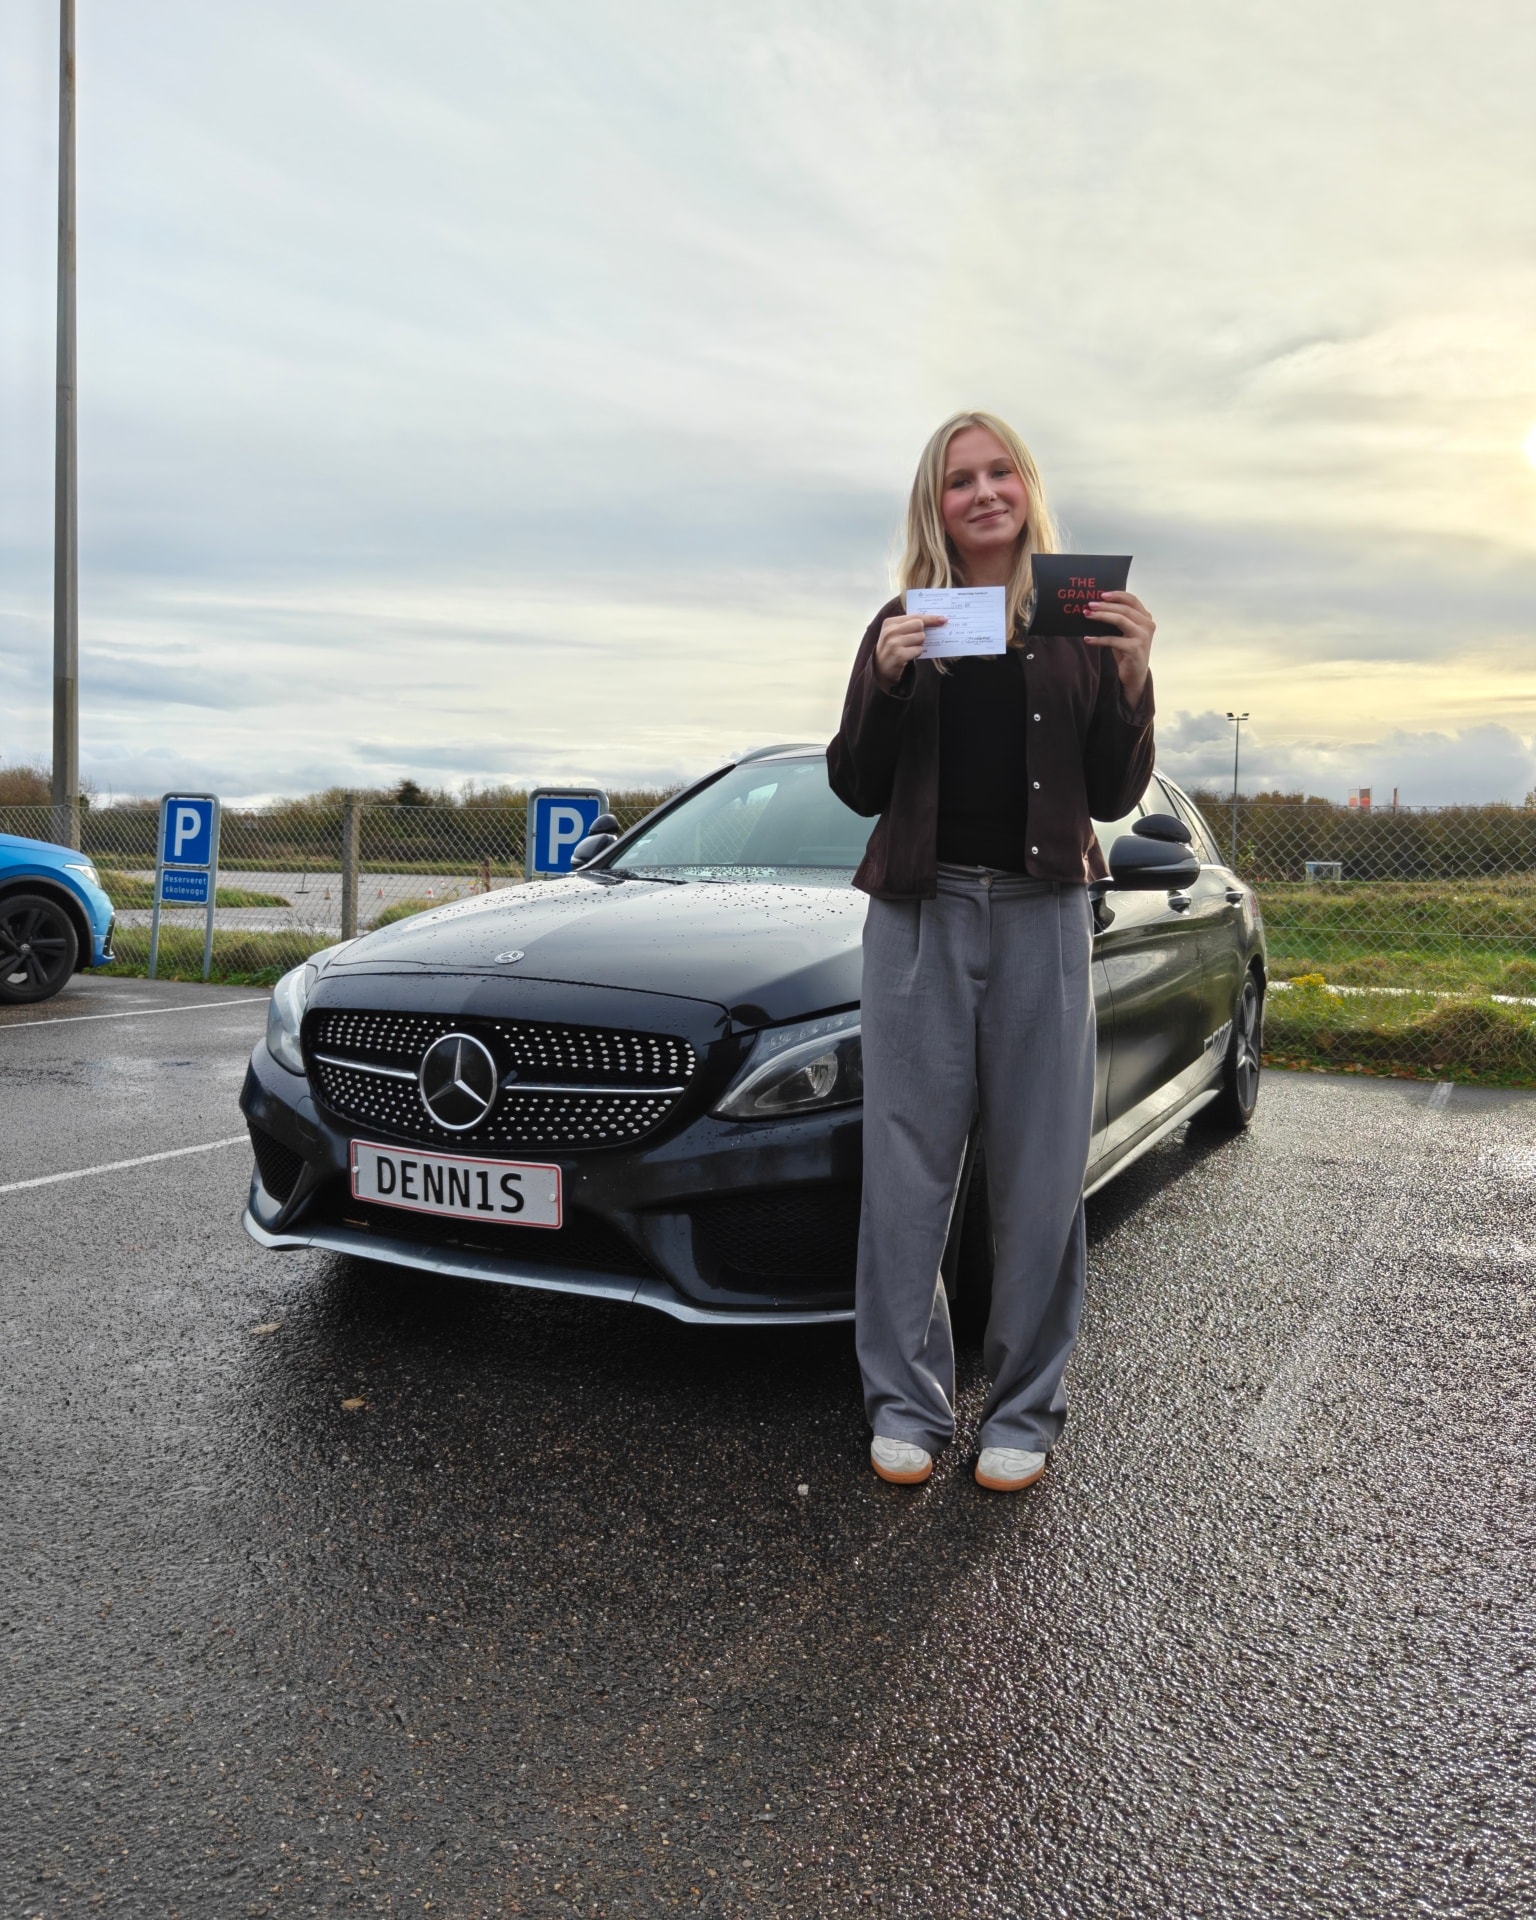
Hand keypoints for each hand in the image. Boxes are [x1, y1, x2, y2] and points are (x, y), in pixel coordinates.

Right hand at [873, 612, 944, 690]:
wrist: (880, 669)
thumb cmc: (892, 649)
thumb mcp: (895, 633)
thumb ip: (909, 625)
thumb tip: (936, 620)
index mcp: (889, 622)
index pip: (915, 616)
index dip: (930, 618)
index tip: (942, 619)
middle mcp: (890, 631)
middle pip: (919, 625)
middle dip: (921, 633)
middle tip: (913, 641)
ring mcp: (894, 643)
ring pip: (920, 637)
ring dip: (919, 645)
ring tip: (908, 649)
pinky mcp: (899, 655)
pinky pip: (919, 650)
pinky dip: (917, 654)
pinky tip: (908, 656)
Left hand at [1082, 591, 1154, 708]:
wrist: (1135, 675)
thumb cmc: (1127, 651)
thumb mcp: (1124, 632)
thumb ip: (1119, 619)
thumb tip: (1097, 606)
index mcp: (1146, 618)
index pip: (1132, 600)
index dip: (1117, 595)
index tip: (1101, 594)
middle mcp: (1147, 625)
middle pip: (1124, 609)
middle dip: (1105, 606)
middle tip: (1089, 605)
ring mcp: (1142, 637)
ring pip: (1120, 620)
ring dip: (1102, 616)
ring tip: (1087, 615)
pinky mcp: (1135, 649)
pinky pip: (1113, 640)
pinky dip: (1098, 639)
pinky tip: (1087, 639)